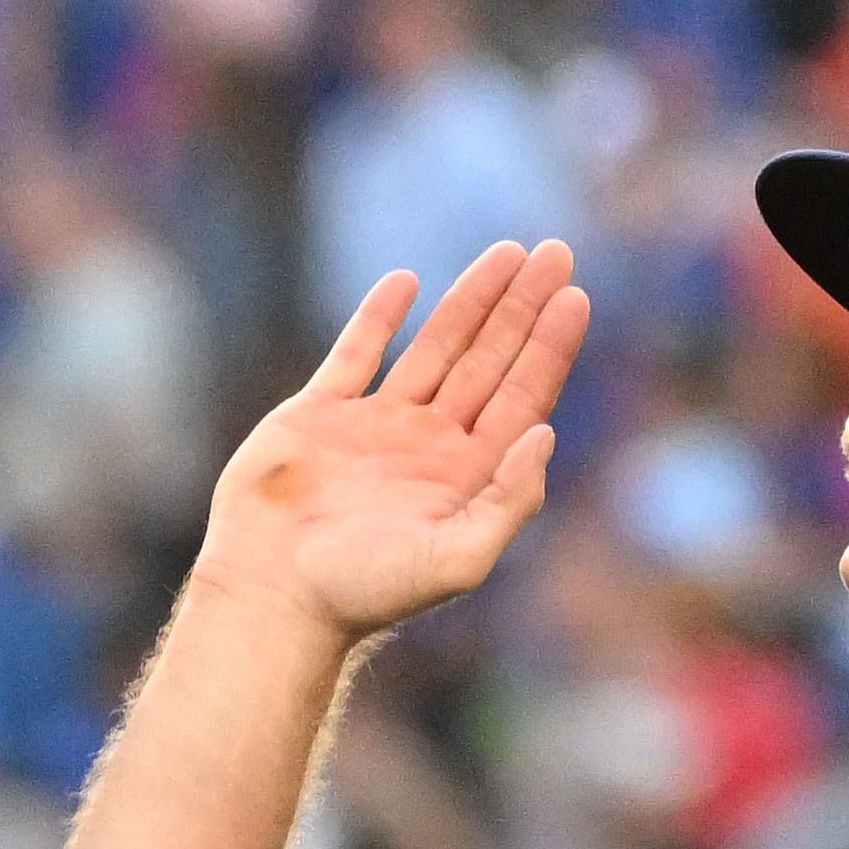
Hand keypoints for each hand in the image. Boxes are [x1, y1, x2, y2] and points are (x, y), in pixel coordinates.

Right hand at [199, 239, 592, 645]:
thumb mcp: (458, 559)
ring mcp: (372, 427)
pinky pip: (354, 354)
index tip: (574, 295)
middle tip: (555, 252)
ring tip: (506, 253)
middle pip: (488, 359)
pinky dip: (379, 317)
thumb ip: (509, 500)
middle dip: (522, 307)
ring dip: (470, 300)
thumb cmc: (365, 591)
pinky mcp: (316, 417)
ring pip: (433, 347)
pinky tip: (407, 281)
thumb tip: (546, 433)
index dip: (549, 346)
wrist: (274, 596)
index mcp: (465, 474)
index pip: (521, 395)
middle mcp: (426, 444)